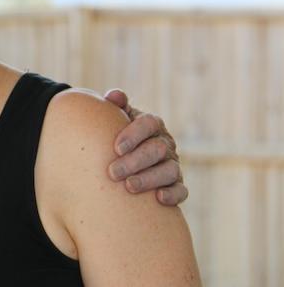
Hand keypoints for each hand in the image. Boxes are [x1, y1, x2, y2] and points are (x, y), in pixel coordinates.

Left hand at [104, 88, 187, 205]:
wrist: (126, 155)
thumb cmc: (118, 135)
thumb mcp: (117, 118)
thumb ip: (115, 106)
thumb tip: (114, 96)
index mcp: (152, 124)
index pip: (148, 124)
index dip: (133, 134)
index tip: (116, 148)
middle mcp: (165, 142)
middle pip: (156, 149)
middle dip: (135, 161)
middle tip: (113, 173)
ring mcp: (173, 163)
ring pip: (170, 170)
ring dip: (149, 179)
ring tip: (129, 187)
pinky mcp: (177, 184)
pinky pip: (182, 190)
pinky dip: (173, 195)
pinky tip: (158, 198)